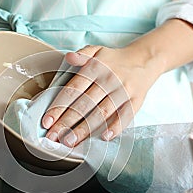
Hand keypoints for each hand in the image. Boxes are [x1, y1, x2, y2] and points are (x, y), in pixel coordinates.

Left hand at [41, 45, 162, 146]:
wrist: (145, 59)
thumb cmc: (114, 60)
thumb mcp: (97, 51)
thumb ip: (82, 55)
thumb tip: (68, 57)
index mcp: (95, 67)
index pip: (73, 89)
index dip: (59, 106)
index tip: (47, 122)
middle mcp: (109, 79)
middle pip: (84, 104)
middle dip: (67, 122)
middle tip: (54, 137)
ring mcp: (123, 91)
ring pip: (102, 112)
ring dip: (85, 129)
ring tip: (70, 141)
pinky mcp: (136, 101)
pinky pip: (125, 116)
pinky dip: (115, 127)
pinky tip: (103, 137)